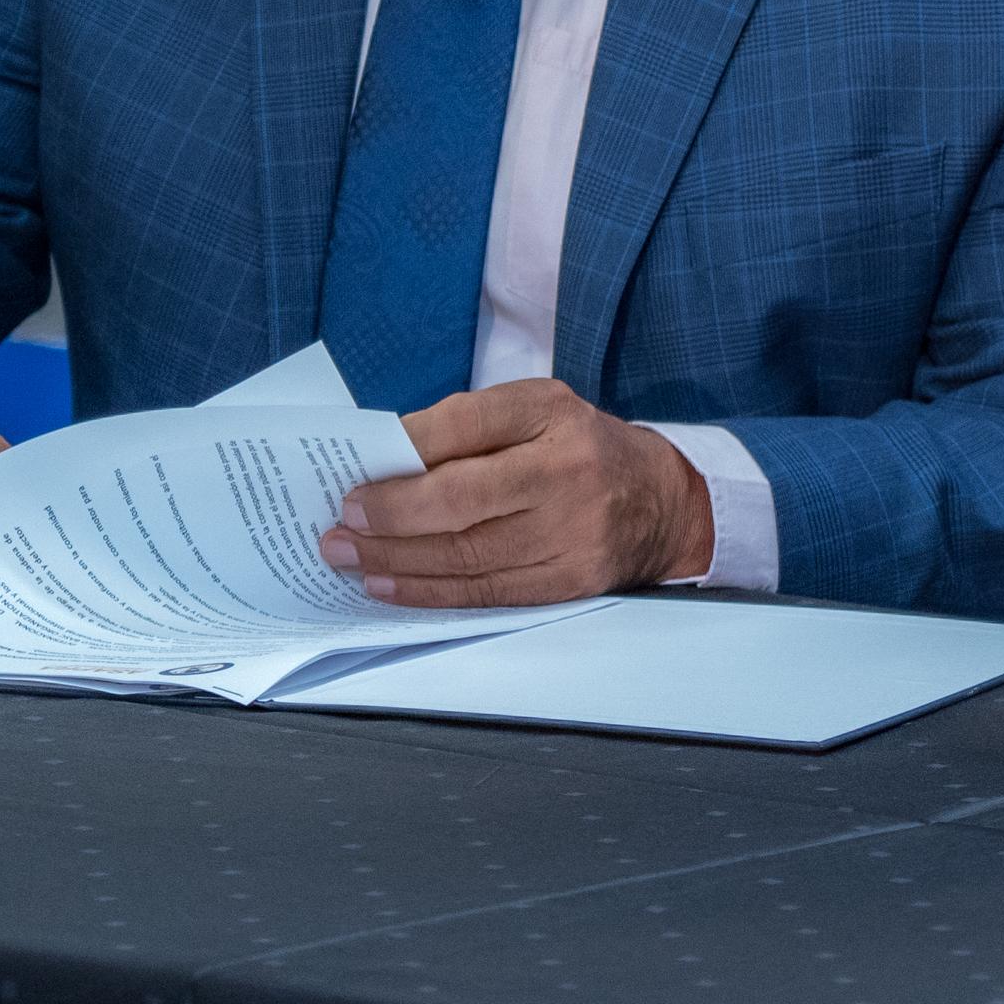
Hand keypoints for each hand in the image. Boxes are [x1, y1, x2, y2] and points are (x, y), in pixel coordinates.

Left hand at [317, 379, 711, 606]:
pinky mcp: (568, 581)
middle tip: (342, 525)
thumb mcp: (535, 411)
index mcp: (552, 412)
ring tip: (348, 557)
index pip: (465, 426)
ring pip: (466, 556)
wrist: (661, 502)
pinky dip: (428, 592)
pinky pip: (485, 593)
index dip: (403, 456)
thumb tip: (385, 463)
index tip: (354, 478)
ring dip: (395, 561)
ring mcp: (572, 532)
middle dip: (390, 518)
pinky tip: (388, 584)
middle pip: (461, 501)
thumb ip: (467, 428)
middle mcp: (567, 470)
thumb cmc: (579, 449)